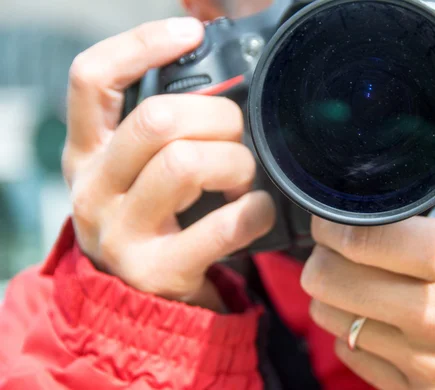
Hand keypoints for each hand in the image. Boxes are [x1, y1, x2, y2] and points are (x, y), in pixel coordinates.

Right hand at [62, 17, 274, 310]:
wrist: (138, 304)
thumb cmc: (153, 222)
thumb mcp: (136, 173)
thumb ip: (163, 131)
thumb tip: (219, 77)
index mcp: (87, 154)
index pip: (91, 80)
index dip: (140, 45)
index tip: (188, 34)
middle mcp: (94, 189)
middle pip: (157, 121)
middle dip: (218, 118)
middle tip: (236, 135)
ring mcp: (122, 233)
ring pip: (186, 164)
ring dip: (235, 162)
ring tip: (243, 176)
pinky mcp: (158, 271)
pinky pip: (221, 226)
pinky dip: (254, 211)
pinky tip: (257, 211)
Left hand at [302, 99, 434, 389]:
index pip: (358, 237)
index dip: (330, 222)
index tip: (331, 216)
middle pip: (329, 280)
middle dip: (324, 255)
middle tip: (340, 243)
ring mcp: (427, 362)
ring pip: (333, 319)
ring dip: (333, 293)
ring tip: (355, 276)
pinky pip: (355, 356)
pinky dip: (353, 332)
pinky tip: (376, 315)